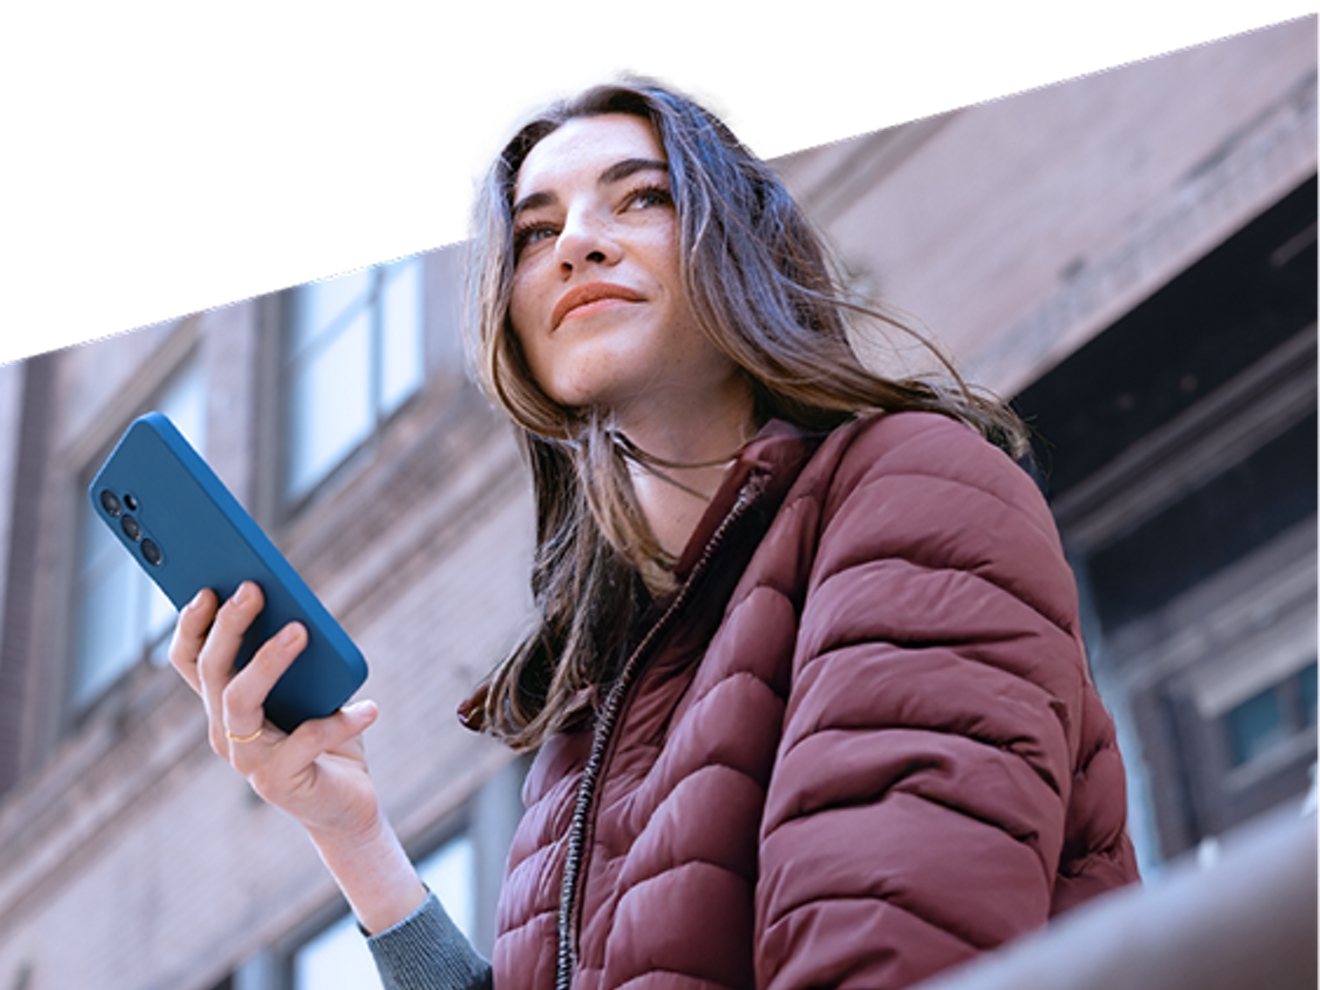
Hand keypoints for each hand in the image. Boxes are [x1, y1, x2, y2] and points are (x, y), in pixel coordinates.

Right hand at [168, 581, 428, 932]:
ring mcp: (249, 761)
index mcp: (226, 706)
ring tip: (301, 630)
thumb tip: (298, 610)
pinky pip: (307, 742)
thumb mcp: (311, 692)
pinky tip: (369, 708)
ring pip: (240, 703)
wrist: (345, 805)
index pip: (191, 660)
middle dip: (229, 626)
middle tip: (254, 589)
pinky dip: (340, 722)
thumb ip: (298, 658)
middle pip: (213, 672)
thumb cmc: (325, 737)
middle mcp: (225, 732)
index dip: (191, 625)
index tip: (206, 587)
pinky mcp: (281, 783)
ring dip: (267, 662)